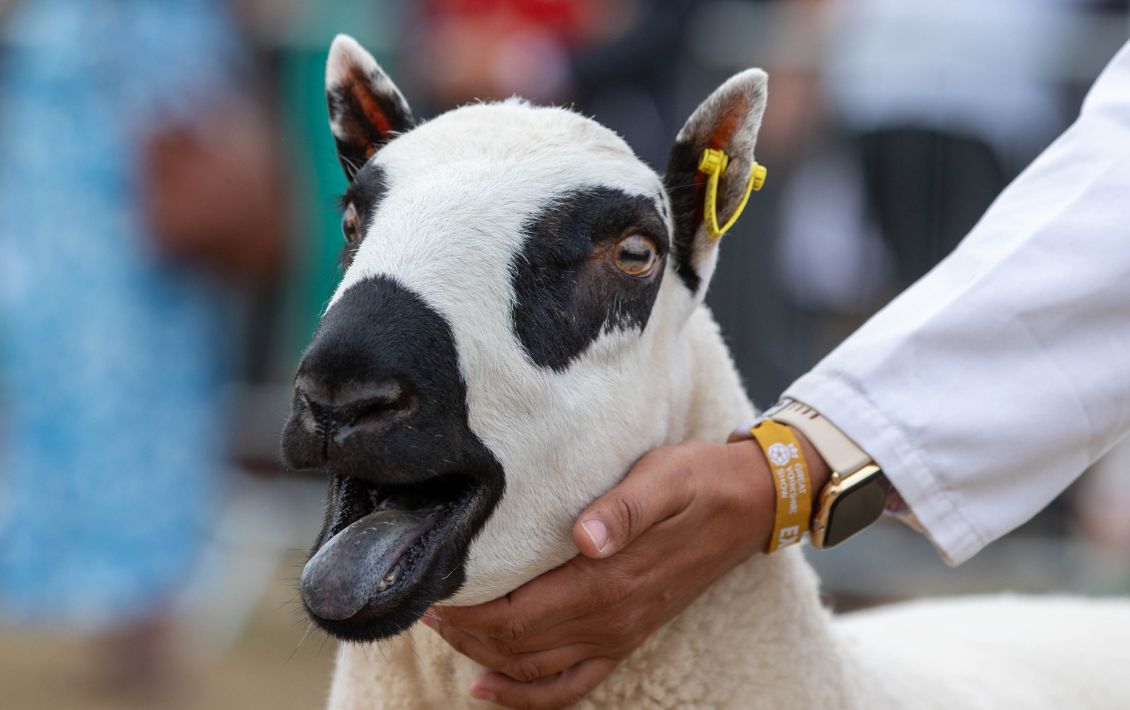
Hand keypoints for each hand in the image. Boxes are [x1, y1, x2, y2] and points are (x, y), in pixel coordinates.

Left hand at [424, 434, 828, 708]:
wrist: (748, 504)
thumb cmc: (697, 481)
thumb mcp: (663, 477)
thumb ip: (624, 508)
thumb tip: (585, 536)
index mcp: (610, 583)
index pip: (519, 615)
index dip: (469, 612)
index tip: (432, 589)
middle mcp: (611, 620)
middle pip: (515, 646)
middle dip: (464, 632)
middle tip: (424, 603)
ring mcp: (619, 635)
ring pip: (534, 669)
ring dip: (484, 657)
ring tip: (445, 629)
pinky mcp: (627, 635)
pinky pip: (571, 684)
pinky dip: (527, 695)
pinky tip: (490, 688)